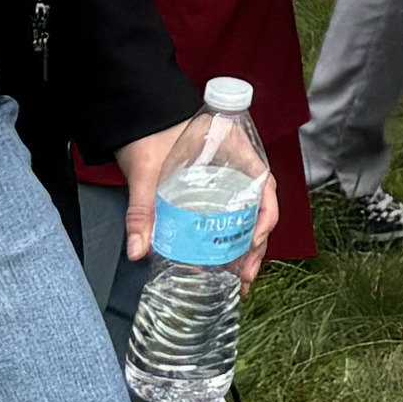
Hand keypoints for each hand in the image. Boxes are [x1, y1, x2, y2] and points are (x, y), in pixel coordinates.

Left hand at [115, 114, 267, 282]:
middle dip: (257, 244)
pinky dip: (232, 240)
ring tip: (240, 278)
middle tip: (246, 274)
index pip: (264, 182)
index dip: (266, 214)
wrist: (136, 123)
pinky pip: (232, 216)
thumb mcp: (145, 172)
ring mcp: (228, 179)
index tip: (253, 240)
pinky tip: (226, 262)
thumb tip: (139, 249)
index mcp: (233, 148)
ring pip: (250, 215)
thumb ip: (142, 210)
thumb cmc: (148, 134)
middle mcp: (237, 165)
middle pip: (261, 206)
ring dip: (248, 247)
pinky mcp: (214, 192)